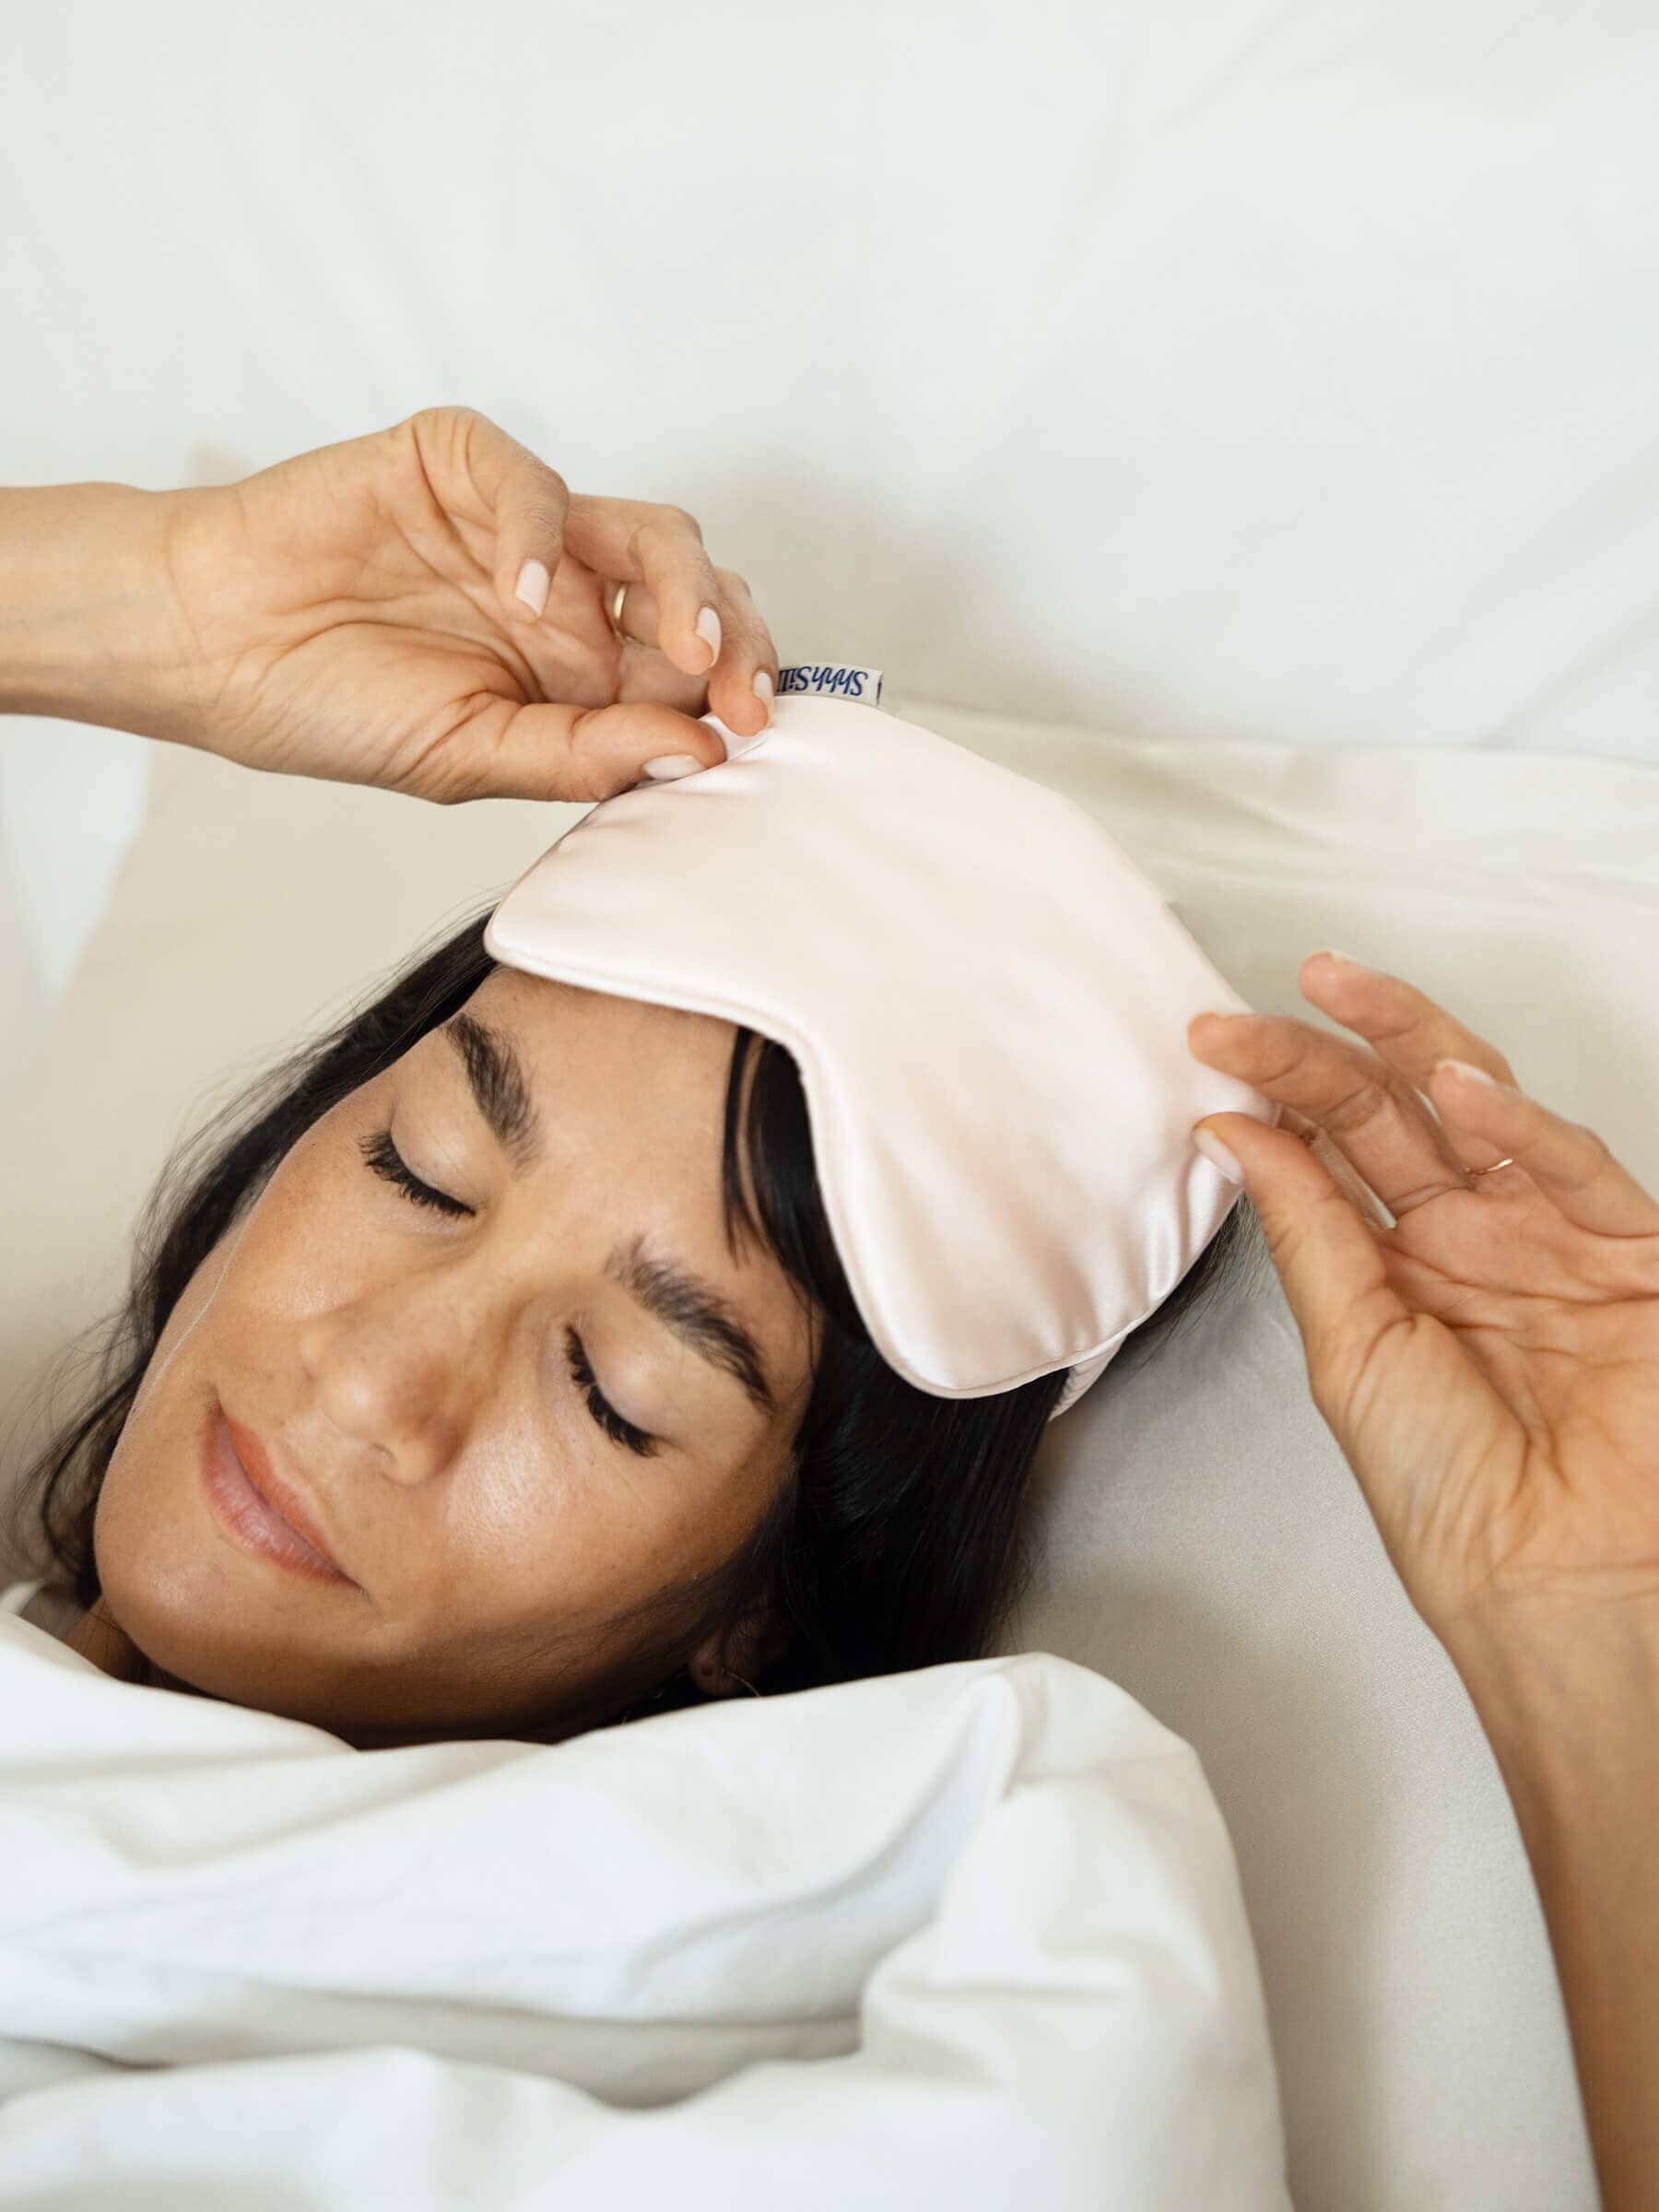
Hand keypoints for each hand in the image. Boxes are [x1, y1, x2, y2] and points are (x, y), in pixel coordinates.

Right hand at [154, 405, 777, 802]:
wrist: (212, 652)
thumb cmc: (331, 708)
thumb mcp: (471, 758)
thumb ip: (582, 757)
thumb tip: (697, 753)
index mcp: (580, 674)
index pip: (693, 667)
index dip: (733, 688)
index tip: (748, 729)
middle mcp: (569, 598)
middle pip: (695, 593)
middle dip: (734, 639)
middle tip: (738, 691)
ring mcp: (523, 528)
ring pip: (646, 531)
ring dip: (683, 584)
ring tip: (684, 643)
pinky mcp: (462, 466)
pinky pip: (533, 482)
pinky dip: (539, 531)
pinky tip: (519, 592)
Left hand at [1187, 953, 1658, 1654]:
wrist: (1551, 1583)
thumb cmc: (1451, 1495)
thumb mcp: (1350, 1350)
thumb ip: (1308, 1231)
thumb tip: (1236, 1133)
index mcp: (1399, 1262)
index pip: (1331, 1146)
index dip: (1274, 1091)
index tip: (1208, 1048)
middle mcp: (1472, 1235)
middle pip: (1391, 1112)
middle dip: (1318, 1052)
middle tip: (1244, 1015)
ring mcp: (1549, 1234)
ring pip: (1479, 1106)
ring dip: (1409, 1043)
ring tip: (1334, 993)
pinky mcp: (1632, 1250)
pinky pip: (1571, 1166)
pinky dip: (1518, 1122)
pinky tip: (1454, 1088)